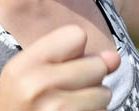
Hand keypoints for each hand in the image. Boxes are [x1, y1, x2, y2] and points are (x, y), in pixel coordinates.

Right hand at [0, 25, 119, 110]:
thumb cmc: (24, 105)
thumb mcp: (31, 75)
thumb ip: (74, 58)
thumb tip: (115, 58)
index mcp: (23, 66)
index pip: (77, 35)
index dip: (75, 51)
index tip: (59, 67)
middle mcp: (36, 86)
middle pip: (97, 65)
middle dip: (89, 79)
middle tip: (64, 93)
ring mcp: (55, 110)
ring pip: (105, 93)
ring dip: (94, 101)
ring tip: (67, 108)